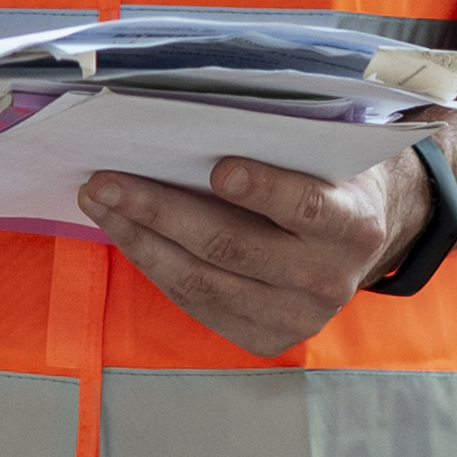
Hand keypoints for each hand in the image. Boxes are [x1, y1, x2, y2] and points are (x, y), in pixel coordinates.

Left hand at [82, 146, 425, 359]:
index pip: (307, 208)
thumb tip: (197, 118)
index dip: (264, 190)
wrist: (357, 241)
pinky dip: (154, 264)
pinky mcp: (266, 338)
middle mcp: (328, 279)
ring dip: (140, 239)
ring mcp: (296, 317)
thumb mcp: (326, 154)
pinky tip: (126, 232)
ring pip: (202, 281)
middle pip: (232, 246)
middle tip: (107, 180)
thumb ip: (284, 144)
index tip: (220, 168)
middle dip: (160, 209)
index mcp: (353, 226)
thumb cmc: (327, 178)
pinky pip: (197, 303)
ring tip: (99, 201)